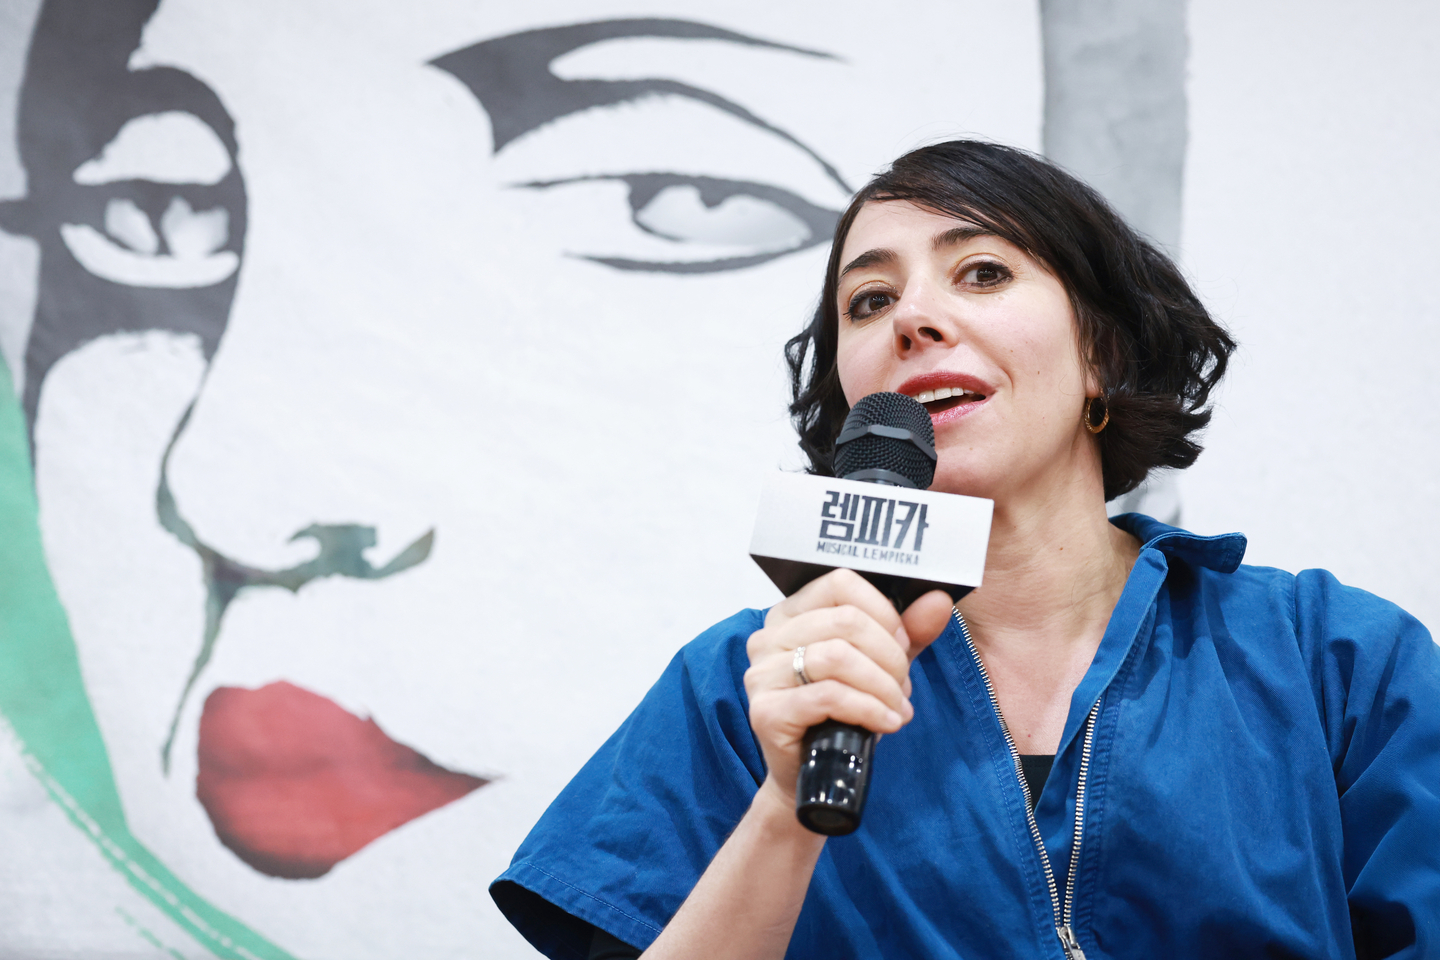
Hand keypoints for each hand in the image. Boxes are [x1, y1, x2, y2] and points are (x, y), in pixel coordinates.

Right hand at [744, 569, 953, 812]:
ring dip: (883, 686)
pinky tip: (887, 722)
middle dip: (890, 656)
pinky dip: (868, 708)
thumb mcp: (881, 666)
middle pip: (845, 621)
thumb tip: (938, 600)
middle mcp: (768, 637)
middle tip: (903, 687)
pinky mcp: (766, 711)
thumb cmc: (843, 715)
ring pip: (838, 657)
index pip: (840, 583)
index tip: (902, 644)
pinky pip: (829, 696)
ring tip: (898, 708)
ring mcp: (761, 674)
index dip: (882, 612)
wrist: (815, 778)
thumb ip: (908, 632)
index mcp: (791, 614)